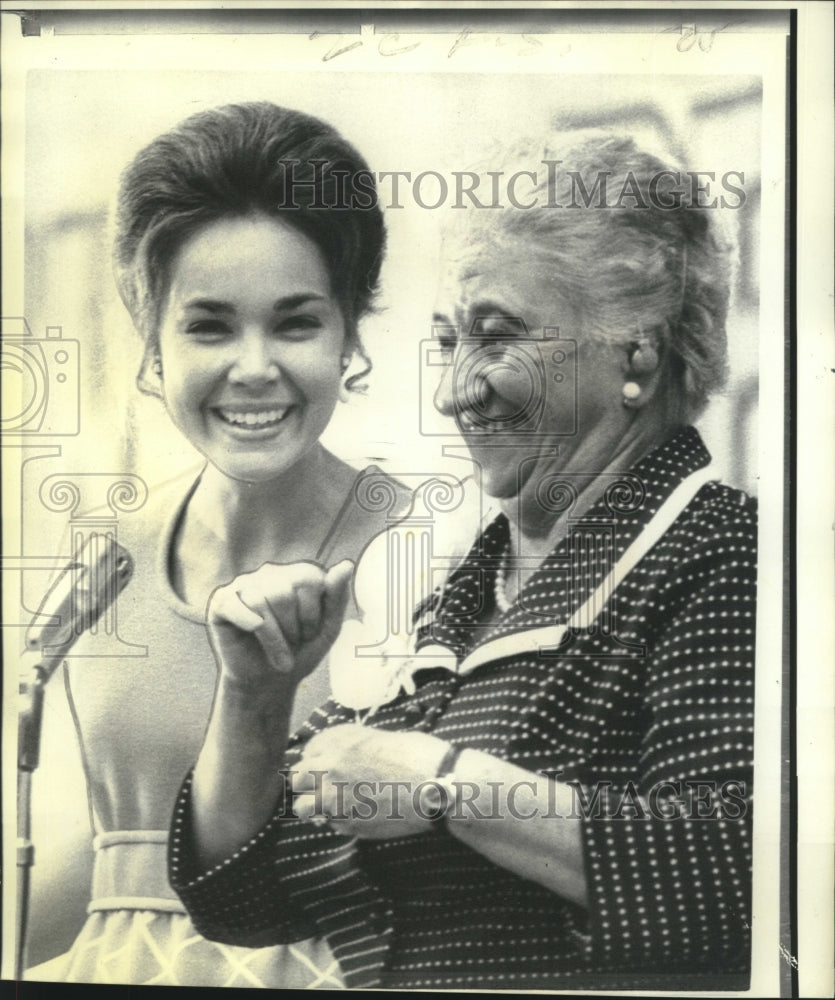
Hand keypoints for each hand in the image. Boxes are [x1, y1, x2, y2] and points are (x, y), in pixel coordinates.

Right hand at [207, 559, 353, 693]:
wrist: (269, 683)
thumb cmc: (299, 652)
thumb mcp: (327, 628)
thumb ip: (338, 596)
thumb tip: (347, 565)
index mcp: (298, 574)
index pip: (310, 579)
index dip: (313, 613)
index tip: (310, 633)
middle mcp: (270, 574)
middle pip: (284, 591)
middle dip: (293, 627)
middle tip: (293, 645)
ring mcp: (244, 586)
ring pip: (260, 600)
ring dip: (274, 638)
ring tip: (279, 656)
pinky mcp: (222, 602)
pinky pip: (234, 605)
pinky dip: (247, 622)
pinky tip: (253, 633)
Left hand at [291, 724, 450, 838]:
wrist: (436, 786)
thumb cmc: (418, 755)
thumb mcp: (382, 738)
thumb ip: (354, 746)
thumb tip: (341, 756)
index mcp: (340, 742)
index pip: (309, 749)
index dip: (317, 757)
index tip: (324, 762)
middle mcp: (331, 769)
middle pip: (296, 778)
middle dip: (305, 781)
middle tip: (320, 785)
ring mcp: (336, 800)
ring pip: (303, 807)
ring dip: (312, 806)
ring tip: (326, 807)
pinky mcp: (349, 825)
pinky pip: (331, 825)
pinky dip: (339, 821)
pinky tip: (358, 815)